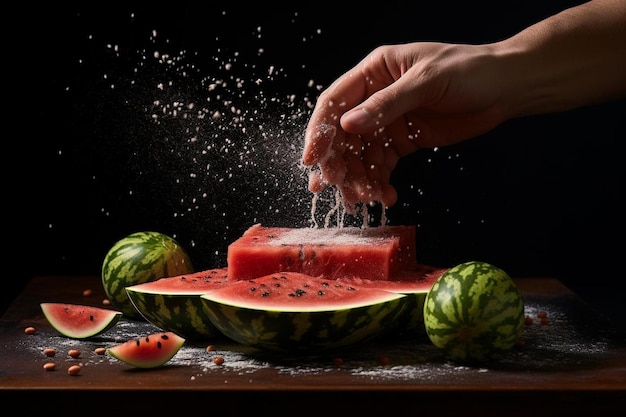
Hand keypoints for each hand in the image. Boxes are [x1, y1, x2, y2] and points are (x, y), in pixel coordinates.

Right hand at [302, 42, 508, 207]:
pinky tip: (386, 196)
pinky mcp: (403, 140)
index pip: (335, 102)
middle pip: (343, 134)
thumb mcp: (426, 82)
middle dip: (337, 162)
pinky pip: (383, 165)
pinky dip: (380, 182)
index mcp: (374, 72)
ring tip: (365, 198)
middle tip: (335, 187)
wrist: (505, 87)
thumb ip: (386, 104)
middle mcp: (375, 97)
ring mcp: (388, 120)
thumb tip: (348, 125)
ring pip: (361, 154)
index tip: (311, 159)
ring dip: (359, 178)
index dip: (319, 131)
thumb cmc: (468, 71)